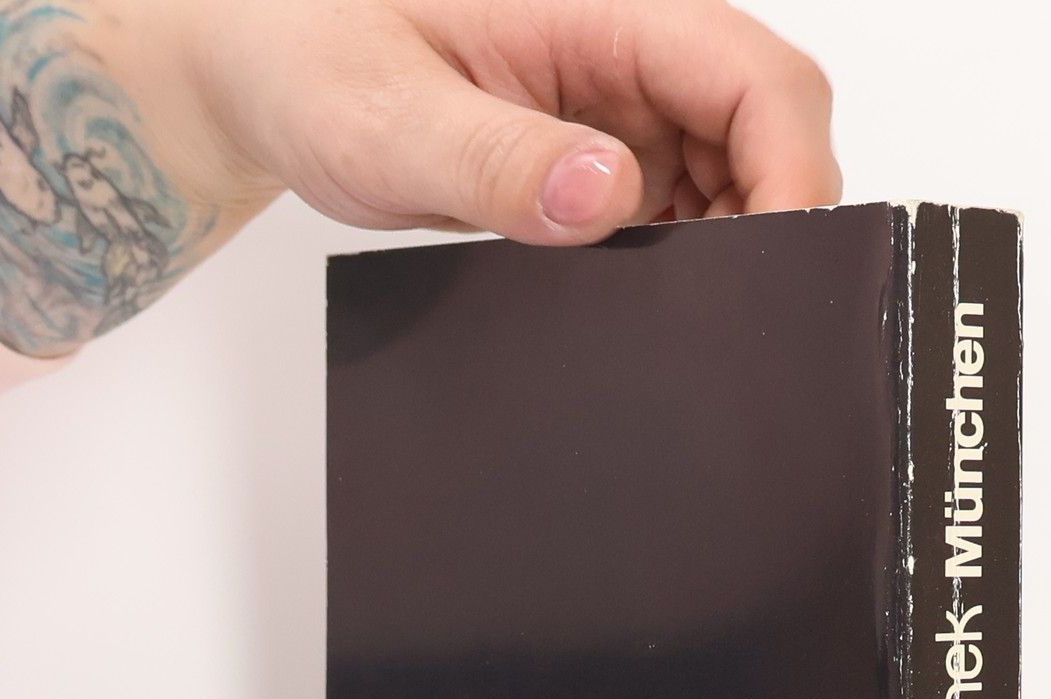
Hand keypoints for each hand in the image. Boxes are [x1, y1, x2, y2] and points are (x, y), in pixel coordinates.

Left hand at [0, 0, 840, 356]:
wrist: (257, 73)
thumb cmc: (306, 57)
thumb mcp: (391, 116)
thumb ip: (497, 159)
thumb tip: (610, 194)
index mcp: (600, 10)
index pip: (755, 77)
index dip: (793, 168)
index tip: (779, 261)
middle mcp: (624, 55)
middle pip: (766, 132)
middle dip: (770, 223)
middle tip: (721, 315)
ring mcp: (615, 112)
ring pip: (732, 182)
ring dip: (724, 255)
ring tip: (664, 314)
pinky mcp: (593, 164)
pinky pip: (675, 218)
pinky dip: (677, 270)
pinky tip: (632, 306)